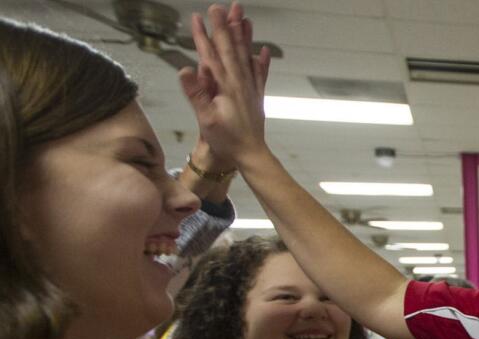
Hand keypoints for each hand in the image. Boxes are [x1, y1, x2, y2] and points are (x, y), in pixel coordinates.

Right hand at [180, 3, 271, 166]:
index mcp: (225, 86)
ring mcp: (250, 89)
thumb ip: (196, 94)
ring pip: (247, 57)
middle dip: (225, 27)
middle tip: (222, 6)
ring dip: (244, 37)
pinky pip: (260, 74)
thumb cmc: (227, 140)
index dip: (203, 35)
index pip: (212, 55)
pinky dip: (262, 61)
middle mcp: (240, 83)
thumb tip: (185, 69)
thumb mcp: (206, 119)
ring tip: (244, 17)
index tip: (197, 16)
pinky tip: (264, 50)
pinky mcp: (256, 96)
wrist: (252, 155)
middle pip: (232, 49)